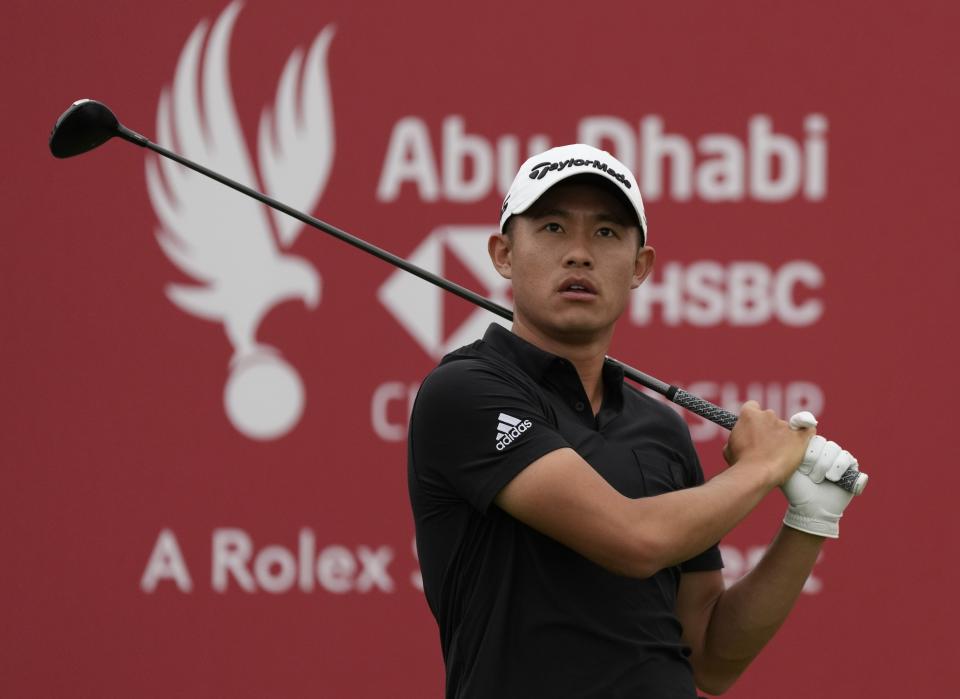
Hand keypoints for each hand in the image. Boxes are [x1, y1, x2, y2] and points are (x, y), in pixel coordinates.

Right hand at [723, 401, 812, 485]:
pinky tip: (804, 441)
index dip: (753, 418)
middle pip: (769, 417)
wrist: (756, 474)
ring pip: (786, 427)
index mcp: (749, 415)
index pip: (752, 406)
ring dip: (783, 437)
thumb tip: (742, 440)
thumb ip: (738, 437)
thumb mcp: (730, 447)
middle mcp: (768, 415)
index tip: (753, 427)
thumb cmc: (741, 463)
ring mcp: (785, 425)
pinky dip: (806, 434)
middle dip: (768, 428)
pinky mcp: (800, 437)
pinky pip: (809, 429)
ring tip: (779, 455)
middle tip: (765, 445)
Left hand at [781, 412, 858, 537]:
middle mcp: (823, 450)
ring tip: (818, 480)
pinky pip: (848, 458)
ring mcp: (837, 458)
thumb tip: (774, 431)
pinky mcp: (850, 467)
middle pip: (823, 442)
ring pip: (835, 449)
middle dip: (815, 460)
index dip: (808, 448)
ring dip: (825, 466)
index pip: (809, 435)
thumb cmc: (796, 490)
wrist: (811, 509)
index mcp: (808, 448)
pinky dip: (839, 468)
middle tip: (809, 475)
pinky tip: (833, 479)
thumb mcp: (785, 467)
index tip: (804, 461)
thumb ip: (782, 449)